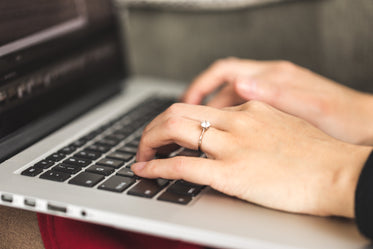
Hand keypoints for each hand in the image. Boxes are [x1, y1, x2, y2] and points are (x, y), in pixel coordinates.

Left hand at [133, 102, 371, 217]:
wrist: (339, 172)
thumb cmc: (318, 155)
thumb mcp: (283, 126)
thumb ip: (257, 124)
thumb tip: (235, 133)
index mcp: (249, 109)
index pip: (201, 107)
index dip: (176, 118)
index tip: (168, 130)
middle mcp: (236, 122)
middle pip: (179, 111)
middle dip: (155, 125)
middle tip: (147, 139)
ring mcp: (232, 146)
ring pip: (175, 130)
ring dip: (150, 140)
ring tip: (141, 152)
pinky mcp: (231, 173)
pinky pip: (181, 166)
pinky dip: (156, 166)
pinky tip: (144, 169)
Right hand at [182, 58, 372, 144]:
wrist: (366, 130)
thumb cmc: (344, 120)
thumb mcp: (311, 108)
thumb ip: (275, 94)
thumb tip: (240, 82)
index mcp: (275, 77)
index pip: (224, 72)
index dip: (200, 85)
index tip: (184, 102)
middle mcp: (270, 82)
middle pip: (221, 84)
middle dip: (198, 100)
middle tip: (181, 120)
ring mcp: (271, 96)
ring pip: (230, 100)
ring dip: (211, 113)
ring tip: (196, 133)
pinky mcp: (275, 110)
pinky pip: (241, 112)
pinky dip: (227, 122)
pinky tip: (224, 138)